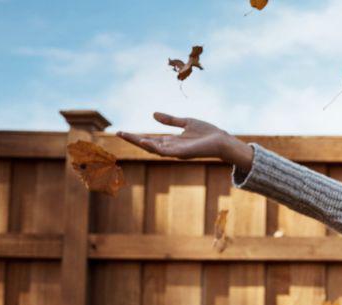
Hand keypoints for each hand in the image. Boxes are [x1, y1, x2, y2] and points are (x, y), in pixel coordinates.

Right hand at [115, 112, 250, 168]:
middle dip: (134, 140)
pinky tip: (145, 141)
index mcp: (172, 141)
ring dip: (141, 143)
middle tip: (119, 133)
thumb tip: (153, 114)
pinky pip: (166, 151)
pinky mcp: (183, 153)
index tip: (123, 131)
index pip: (150, 139)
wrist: (222, 140)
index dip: (137, 136)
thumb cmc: (208, 133)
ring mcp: (177, 152)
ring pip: (154, 149)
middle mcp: (172, 148)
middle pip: (149, 145)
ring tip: (127, 136)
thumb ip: (170, 120)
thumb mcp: (186, 122)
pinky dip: (155, 147)